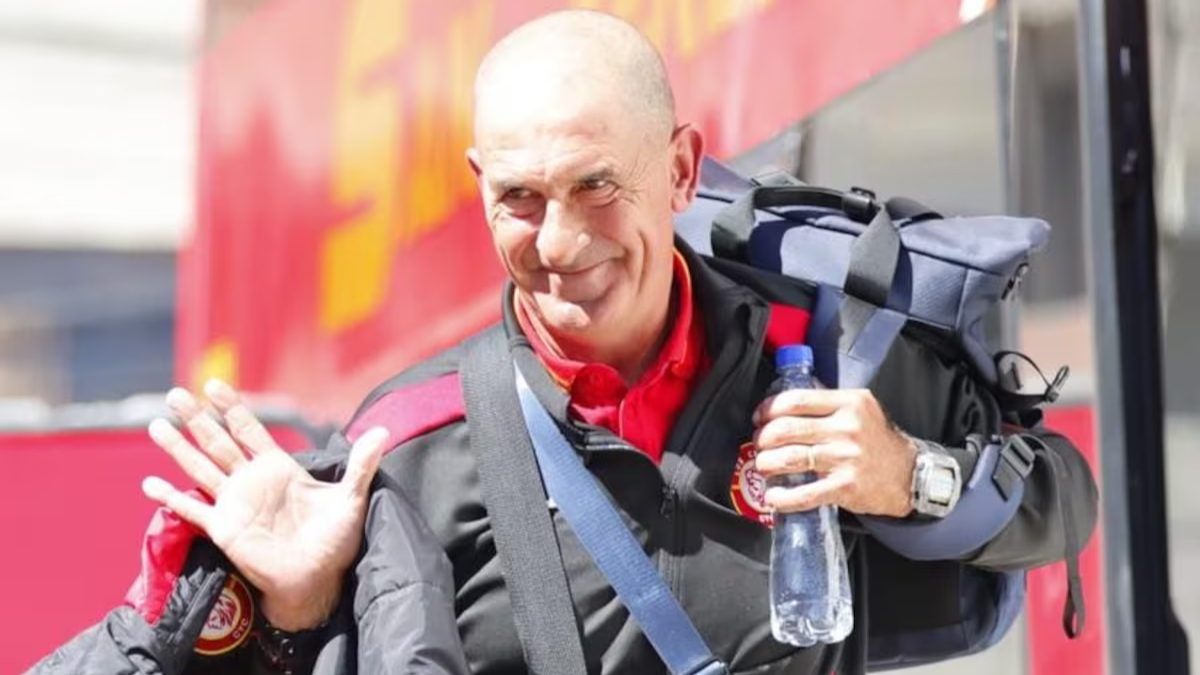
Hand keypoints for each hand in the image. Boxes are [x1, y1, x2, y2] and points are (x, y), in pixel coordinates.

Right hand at [142, 379, 389, 630]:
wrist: (318, 578)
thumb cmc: (335, 540)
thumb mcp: (351, 497)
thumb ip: (361, 464)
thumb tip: (382, 432)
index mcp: (279, 468)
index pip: (250, 429)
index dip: (232, 407)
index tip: (212, 384)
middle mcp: (252, 481)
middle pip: (218, 441)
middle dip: (197, 418)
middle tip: (174, 393)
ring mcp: (235, 504)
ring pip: (201, 468)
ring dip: (179, 448)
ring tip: (156, 425)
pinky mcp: (225, 529)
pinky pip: (193, 510)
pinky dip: (171, 499)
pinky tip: (150, 485)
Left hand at [751, 388, 916, 517]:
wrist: (910, 474)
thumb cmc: (878, 441)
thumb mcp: (861, 409)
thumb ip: (828, 404)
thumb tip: (785, 404)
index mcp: (848, 403)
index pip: (796, 400)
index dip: (769, 409)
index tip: (760, 417)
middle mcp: (846, 428)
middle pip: (787, 429)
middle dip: (763, 438)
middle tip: (759, 444)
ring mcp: (846, 458)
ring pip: (790, 459)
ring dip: (767, 464)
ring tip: (763, 466)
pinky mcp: (845, 486)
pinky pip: (805, 493)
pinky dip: (783, 498)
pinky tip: (774, 497)